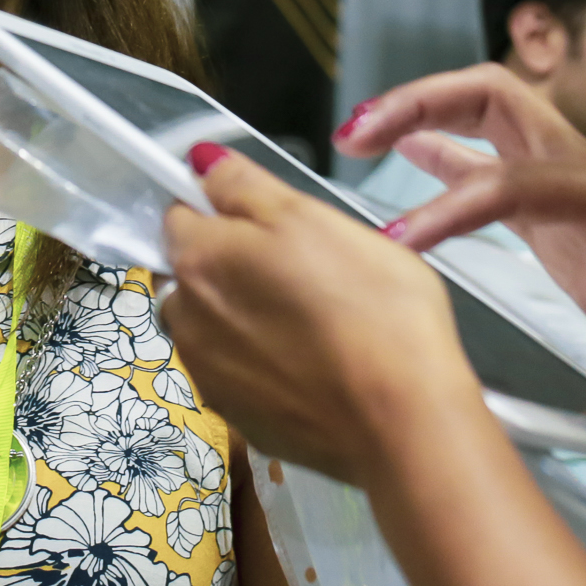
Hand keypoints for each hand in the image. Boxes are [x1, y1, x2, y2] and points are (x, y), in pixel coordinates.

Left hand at [158, 147, 483, 483]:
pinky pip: (242, 377)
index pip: (181, 214)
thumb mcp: (313, 216)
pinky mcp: (241, 421)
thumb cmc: (371, 308)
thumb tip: (202, 163)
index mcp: (199, 261)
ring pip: (216, 328)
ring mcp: (211, 378)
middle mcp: (188, 321)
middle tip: (303, 271)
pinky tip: (316, 367)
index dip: (224, 210)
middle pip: (195, 276)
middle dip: (233, 268)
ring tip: (314, 324)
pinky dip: (266, 368)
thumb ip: (245, 186)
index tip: (268, 221)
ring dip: (246, 320)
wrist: (403, 421)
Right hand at [344, 66, 585, 393]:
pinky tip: (410, 156)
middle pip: (494, 100)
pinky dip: (445, 156)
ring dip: (423, 118)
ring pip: (488, 124)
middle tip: (357, 131)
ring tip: (360, 135)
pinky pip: (493, 168)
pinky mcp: (560, 215)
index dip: (451, 204)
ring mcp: (571, 188)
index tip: (402, 240)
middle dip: (421, 102)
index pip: (513, 178)